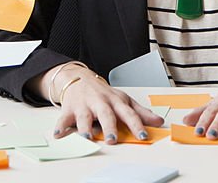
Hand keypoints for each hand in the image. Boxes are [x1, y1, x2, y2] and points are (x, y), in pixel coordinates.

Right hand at [46, 64, 164, 144]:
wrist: (79, 78)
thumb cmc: (104, 94)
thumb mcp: (123, 100)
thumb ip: (141, 112)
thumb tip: (159, 122)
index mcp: (116, 102)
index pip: (128, 113)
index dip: (136, 125)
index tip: (142, 135)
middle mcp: (100, 103)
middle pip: (106, 115)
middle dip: (109, 127)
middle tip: (112, 140)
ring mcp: (84, 106)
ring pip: (85, 117)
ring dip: (85, 127)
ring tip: (87, 137)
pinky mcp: (69, 109)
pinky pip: (64, 119)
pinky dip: (60, 127)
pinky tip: (58, 134)